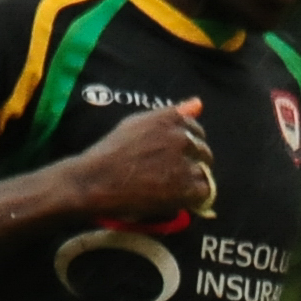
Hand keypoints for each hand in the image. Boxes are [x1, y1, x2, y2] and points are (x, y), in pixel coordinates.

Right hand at [67, 98, 215, 225]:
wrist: (96, 181)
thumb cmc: (111, 152)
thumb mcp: (137, 123)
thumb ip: (171, 114)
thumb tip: (199, 103)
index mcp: (169, 120)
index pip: (195, 129)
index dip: (187, 144)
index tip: (176, 154)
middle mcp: (180, 138)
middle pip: (203, 151)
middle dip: (192, 162)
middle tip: (169, 175)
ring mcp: (184, 163)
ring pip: (204, 172)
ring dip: (191, 181)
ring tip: (168, 187)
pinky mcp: (186, 188)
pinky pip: (204, 192)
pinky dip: (193, 197)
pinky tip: (175, 197)